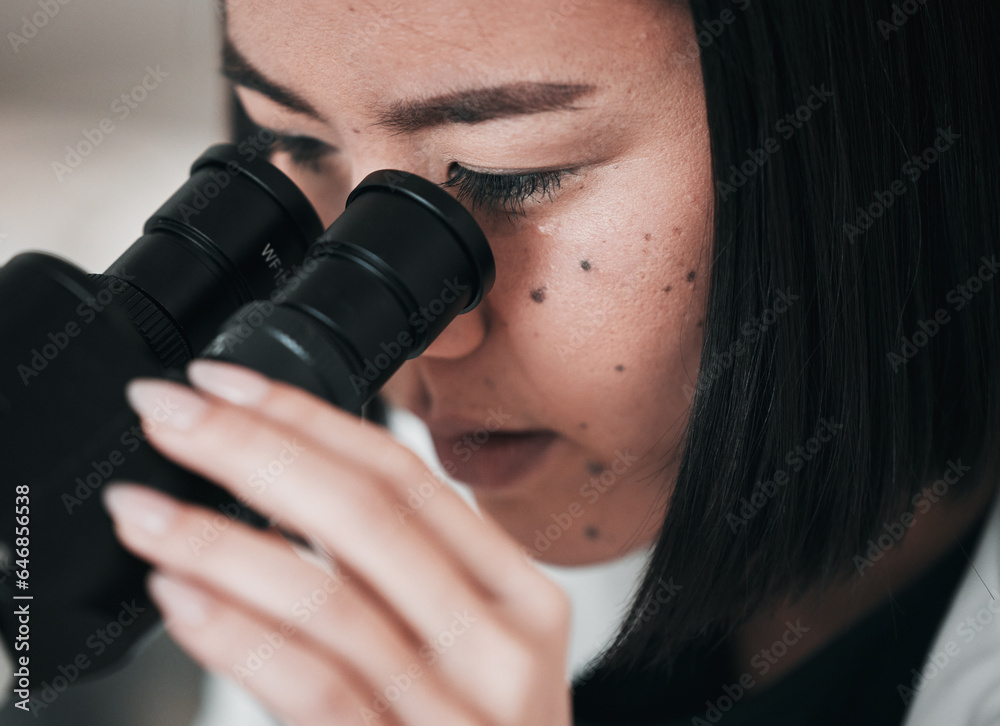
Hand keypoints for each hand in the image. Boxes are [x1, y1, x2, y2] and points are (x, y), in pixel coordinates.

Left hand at [102, 359, 572, 725]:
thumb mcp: (473, 651)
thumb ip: (401, 580)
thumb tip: (283, 487)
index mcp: (519, 596)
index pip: (407, 478)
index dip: (308, 418)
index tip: (226, 384)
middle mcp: (502, 646)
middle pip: (367, 516)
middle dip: (252, 451)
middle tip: (170, 415)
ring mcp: (458, 711)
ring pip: (329, 596)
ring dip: (220, 542)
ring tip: (147, 511)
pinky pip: (313, 686)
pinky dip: (237, 635)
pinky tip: (182, 599)